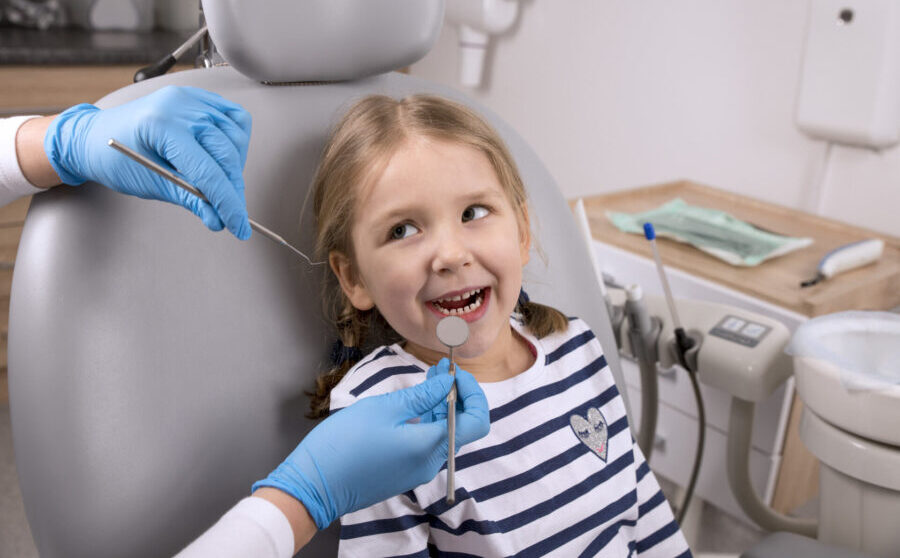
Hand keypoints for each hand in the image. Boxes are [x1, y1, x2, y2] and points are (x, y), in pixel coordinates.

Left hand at [43, 86, 251, 238]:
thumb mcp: (150, 185)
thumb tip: (218, 218)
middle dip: (233, 189)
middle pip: (227, 154)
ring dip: (235, 166)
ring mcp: (192, 98)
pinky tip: (225, 157)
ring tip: (220, 182)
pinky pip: (235, 118)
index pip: (208, 171)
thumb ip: (190, 200)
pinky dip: (237, 141)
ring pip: (236, 137)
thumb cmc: (112, 157)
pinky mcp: (200, 98)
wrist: (95, 137)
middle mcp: (181, 106)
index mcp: (162, 125)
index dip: (227, 203)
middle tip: (230, 211)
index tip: (237, 225)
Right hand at [252, 360, 489, 528]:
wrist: (314, 486)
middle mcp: (430, 462)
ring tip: (429, 378)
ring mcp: (418, 469)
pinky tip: (414, 401)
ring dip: (441, 405)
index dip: (473, 394)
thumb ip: (421, 396)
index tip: (456, 373)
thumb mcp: (384, 409)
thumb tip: (448, 383)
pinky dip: (427, 420)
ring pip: (443, 433)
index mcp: (430, 447)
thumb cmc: (344, 444)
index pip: (476, 422)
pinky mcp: (404, 470)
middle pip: (461, 426)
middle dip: (457, 395)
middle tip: (441, 369)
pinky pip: (426, 443)